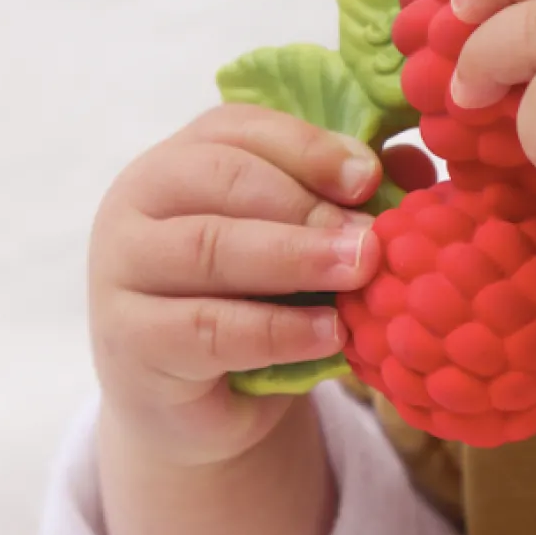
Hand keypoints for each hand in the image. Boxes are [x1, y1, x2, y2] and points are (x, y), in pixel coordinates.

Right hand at [89, 105, 412, 465]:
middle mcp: (138, 201)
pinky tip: (329, 334)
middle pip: (220, 178)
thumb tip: (413, 165)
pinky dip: (276, 329)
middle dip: (306, 205)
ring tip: (359, 274)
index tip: (370, 177)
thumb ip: (344, 199)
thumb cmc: (256, 304)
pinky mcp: (131, 340)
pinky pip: (206, 327)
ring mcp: (123, 270)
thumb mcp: (301, 245)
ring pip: (207, 247)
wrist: (200, 405)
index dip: (308, 147)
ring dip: (295, 258)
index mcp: (180, 159)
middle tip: (371, 237)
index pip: (238, 129)